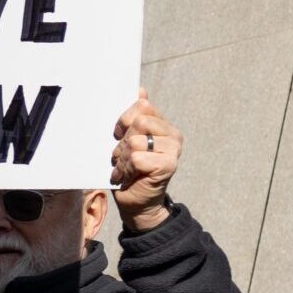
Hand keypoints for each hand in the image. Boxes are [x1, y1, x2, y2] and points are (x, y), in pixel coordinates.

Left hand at [111, 93, 179, 231]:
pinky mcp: (168, 165)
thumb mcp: (128, 140)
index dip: (124, 120)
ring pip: (135, 141)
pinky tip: (127, 177)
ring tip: (123, 169)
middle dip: (122, 141)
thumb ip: (134, 117)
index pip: (142, 106)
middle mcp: (173, 135)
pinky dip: (126, 169)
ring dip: (122, 158)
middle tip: (121, 156)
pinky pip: (137, 158)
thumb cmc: (130, 170)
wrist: (136, 203)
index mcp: (164, 125)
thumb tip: (140, 89)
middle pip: (138, 122)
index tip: (119, 134)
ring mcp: (173, 150)